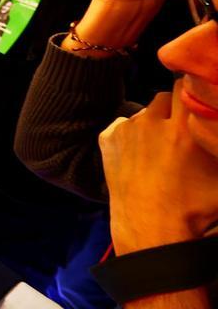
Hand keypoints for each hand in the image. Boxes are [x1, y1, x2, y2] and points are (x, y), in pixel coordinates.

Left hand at [101, 82, 217, 254]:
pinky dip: (132, 134)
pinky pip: (124, 124)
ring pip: (145, 111)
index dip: (196, 93)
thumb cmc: (195, 208)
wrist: (150, 229)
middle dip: (176, 108)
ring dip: (154, 122)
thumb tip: (213, 125)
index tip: (200, 102)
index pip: (189, 86)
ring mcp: (127, 128)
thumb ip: (215, 140)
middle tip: (182, 130)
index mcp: (185, 128)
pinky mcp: (108, 137)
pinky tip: (141, 156)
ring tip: (161, 149)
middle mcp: (153, 122)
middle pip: (167, 96)